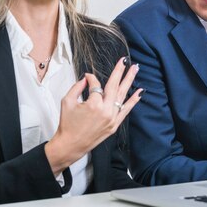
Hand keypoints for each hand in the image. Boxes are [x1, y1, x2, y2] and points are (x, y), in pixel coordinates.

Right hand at [45, 57, 142, 174]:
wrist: (70, 145)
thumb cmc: (67, 124)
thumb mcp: (67, 101)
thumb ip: (78, 86)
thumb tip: (87, 78)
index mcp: (93, 105)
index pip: (96, 85)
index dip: (91, 79)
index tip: (87, 78)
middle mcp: (105, 111)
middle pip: (114, 86)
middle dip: (120, 72)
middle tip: (125, 61)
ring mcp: (112, 119)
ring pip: (122, 96)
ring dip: (129, 81)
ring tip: (135, 69)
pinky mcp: (114, 126)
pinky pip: (126, 110)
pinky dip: (133, 101)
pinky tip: (139, 92)